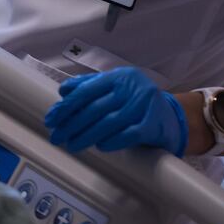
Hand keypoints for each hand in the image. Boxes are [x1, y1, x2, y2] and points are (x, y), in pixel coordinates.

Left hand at [43, 67, 187, 155]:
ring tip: (73, 145)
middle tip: (57, 137)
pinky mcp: (153, 124)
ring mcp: (144, 105)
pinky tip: (100, 146)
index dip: (67, 106)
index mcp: (120, 76)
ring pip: (109, 122)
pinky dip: (111, 141)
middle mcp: (133, 87)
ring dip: (87, 136)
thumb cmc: (138, 104)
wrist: (172, 118)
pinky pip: (128, 135)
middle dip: (72, 124)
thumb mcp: (116, 89)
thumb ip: (91, 87)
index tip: (52, 119)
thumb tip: (64, 91)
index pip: (87, 90)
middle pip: (95, 108)